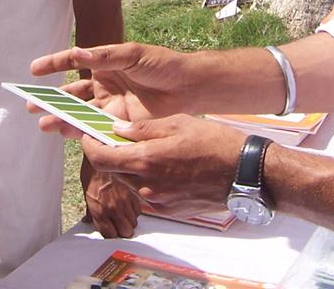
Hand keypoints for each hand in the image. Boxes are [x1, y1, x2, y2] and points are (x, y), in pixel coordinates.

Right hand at [29, 43, 197, 137]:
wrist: (188, 88)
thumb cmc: (162, 65)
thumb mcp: (133, 55)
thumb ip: (106, 58)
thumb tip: (78, 55)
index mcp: (104, 64)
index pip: (73, 62)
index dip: (53, 65)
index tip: (33, 70)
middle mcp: (103, 85)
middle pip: (71, 94)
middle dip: (51, 100)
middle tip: (32, 107)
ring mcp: (110, 106)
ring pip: (80, 114)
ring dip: (62, 119)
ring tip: (45, 125)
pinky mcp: (120, 124)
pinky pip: (97, 129)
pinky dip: (82, 133)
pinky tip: (68, 135)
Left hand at [79, 114, 245, 218]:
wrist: (244, 174)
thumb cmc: (214, 144)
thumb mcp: (177, 123)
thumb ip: (143, 128)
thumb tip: (117, 129)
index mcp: (146, 161)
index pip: (101, 158)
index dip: (90, 145)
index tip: (91, 135)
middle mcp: (147, 185)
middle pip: (113, 171)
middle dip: (111, 154)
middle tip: (120, 138)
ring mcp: (157, 201)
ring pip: (129, 182)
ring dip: (129, 167)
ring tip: (148, 150)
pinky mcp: (168, 209)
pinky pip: (146, 193)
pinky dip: (146, 179)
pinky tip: (164, 166)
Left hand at [81, 157, 139, 237]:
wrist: (102, 151)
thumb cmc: (92, 167)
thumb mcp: (86, 189)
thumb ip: (90, 208)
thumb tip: (88, 218)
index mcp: (99, 210)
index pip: (109, 234)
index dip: (110, 234)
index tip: (109, 229)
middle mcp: (114, 208)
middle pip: (125, 232)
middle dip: (123, 229)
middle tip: (118, 222)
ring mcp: (126, 201)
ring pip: (134, 221)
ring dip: (130, 219)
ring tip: (125, 212)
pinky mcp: (136, 192)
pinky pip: (140, 208)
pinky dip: (136, 208)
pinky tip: (131, 202)